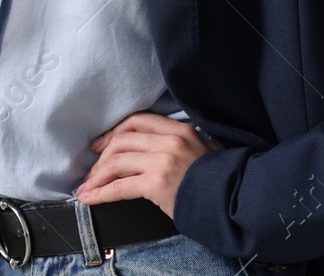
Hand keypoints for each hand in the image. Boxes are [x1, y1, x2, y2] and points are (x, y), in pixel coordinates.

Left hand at [73, 112, 221, 219]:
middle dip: (101, 157)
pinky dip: (101, 193)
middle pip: (122, 140)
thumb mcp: (201, 149)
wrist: (236, 201)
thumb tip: (148, 149)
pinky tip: (91, 198)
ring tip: (87, 188)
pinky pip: (120, 186)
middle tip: (91, 172)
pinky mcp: (157, 183)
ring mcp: (163, 161)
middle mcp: (170, 140)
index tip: (101, 145)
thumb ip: (177, 143)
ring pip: (116, 161)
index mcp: (179, 129)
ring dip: (97, 176)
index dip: (114, 132)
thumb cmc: (218, 181)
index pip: (137, 120)